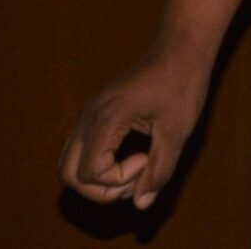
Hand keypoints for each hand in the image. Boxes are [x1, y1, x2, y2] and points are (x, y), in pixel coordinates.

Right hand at [59, 43, 210, 209]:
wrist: (182, 46)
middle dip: (99, 188)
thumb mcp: (177, 131)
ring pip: (71, 161)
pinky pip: (84, 147)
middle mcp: (90, 116)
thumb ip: (160, 170)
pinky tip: (135, 154)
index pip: (88, 174)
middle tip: (137, 175)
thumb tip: (141, 204)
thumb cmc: (183, 83)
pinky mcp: (98, 112)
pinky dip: (101, 160)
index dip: (118, 180)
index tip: (148, 159)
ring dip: (99, 176)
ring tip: (138, 167)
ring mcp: (90, 113)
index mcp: (106, 119)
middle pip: (67, 173)